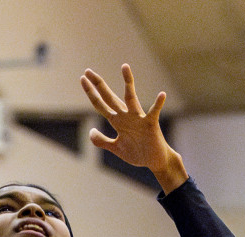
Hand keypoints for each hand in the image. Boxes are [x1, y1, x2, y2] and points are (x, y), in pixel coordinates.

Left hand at [80, 65, 184, 190]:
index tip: (82, 79)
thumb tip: (91, 131)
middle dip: (99, 85)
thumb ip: (102, 141)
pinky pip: (154, 112)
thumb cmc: (138, 153)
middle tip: (88, 70)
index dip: (91, 93)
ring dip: (128, 83)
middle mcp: (126, 116)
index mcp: (117, 121)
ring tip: (125, 66)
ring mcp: (138, 119)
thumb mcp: (116, 148)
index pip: (101, 104)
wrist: (155, 160)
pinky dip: (158, 104)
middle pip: (110, 97)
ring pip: (131, 98)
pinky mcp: (150, 124)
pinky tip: (162, 94)